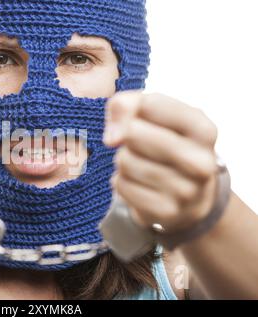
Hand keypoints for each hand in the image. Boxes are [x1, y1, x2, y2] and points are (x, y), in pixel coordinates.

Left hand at [104, 91, 218, 232]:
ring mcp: (185, 191)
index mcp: (204, 129)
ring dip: (123, 160)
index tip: (135, 118)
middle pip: (133, 133)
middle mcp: (201, 161)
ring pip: (125, 161)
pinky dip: (121, 181)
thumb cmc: (166, 144)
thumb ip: (127, 105)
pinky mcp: (165, 212)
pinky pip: (121, 185)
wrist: (190, 196)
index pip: (150, 104)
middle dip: (126, 136)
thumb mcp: (155, 115)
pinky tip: (137, 182)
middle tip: (136, 144)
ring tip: (140, 164)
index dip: (132, 108)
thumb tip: (111, 138)